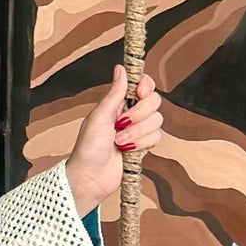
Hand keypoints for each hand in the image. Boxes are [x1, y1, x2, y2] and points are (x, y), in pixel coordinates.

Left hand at [58, 64, 163, 217]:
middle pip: (154, 101)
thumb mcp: (99, 116)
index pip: (143, 84)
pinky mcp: (144, 146)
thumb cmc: (88, 148)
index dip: (146, 86)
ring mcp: (139, 130)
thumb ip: (114, 93)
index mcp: (119, 102)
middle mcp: (131, 114)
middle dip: (138, 115)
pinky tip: (127, 151)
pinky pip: (156, 137)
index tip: (139, 93)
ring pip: (157, 120)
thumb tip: (121, 68)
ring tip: (119, 142)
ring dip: (137, 132)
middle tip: (120, 125)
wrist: (90, 177)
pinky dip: (141, 144)